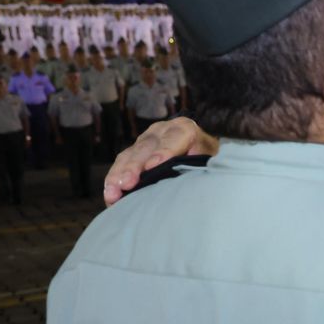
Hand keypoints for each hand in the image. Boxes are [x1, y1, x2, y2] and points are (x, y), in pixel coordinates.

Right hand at [103, 117, 218, 205]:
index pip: (174, 139)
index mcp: (185, 129)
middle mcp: (162, 131)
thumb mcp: (213, 160)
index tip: (154, 166)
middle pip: (146, 148)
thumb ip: (204, 165)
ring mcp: (146, 140)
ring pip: (129, 156)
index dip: (164, 152)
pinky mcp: (135, 151)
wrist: (203, 152)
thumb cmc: (210, 160)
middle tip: (127, 184)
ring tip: (113, 193)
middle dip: (135, 167)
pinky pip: (122, 164)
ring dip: (119, 175)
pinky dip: (114, 179)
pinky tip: (110, 194)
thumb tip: (196, 181)